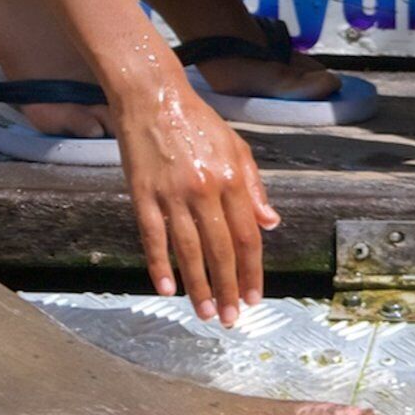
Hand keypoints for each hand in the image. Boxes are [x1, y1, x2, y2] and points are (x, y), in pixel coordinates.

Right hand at [117, 78, 276, 323]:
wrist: (153, 97)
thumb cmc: (198, 123)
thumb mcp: (237, 148)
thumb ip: (254, 188)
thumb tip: (271, 224)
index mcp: (231, 179)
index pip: (247, 236)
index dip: (252, 270)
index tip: (254, 296)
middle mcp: (205, 190)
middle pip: (221, 250)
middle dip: (228, 288)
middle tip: (231, 317)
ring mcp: (172, 194)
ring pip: (190, 250)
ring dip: (199, 286)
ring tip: (206, 312)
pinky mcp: (143, 194)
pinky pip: (153, 237)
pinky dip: (160, 265)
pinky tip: (167, 288)